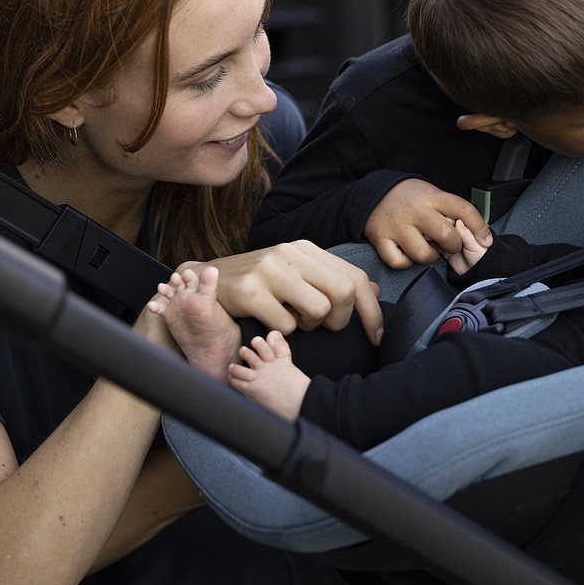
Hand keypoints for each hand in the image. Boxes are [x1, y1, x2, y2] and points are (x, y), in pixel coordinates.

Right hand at [184, 240, 384, 344]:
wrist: (206, 281)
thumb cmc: (259, 283)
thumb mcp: (297, 274)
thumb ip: (332, 280)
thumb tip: (375, 290)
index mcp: (306, 249)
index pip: (356, 277)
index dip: (371, 310)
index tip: (377, 336)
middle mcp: (290, 254)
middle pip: (344, 291)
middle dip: (342, 318)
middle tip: (326, 325)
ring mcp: (269, 271)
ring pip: (319, 309)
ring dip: (311, 325)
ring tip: (294, 320)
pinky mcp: (251, 292)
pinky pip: (286, 325)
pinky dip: (284, 332)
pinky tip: (270, 321)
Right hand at [364, 178, 492, 269]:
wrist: (373, 192)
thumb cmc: (409, 197)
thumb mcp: (432, 194)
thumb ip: (452, 210)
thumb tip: (480, 230)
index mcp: (431, 197)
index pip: (463, 210)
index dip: (479, 227)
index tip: (486, 240)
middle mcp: (415, 211)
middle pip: (446, 235)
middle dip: (454, 245)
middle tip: (449, 245)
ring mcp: (397, 226)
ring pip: (423, 254)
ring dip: (430, 257)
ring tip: (427, 248)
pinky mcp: (381, 239)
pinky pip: (400, 262)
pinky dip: (407, 262)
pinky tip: (408, 253)